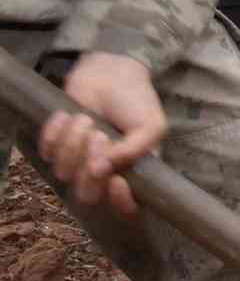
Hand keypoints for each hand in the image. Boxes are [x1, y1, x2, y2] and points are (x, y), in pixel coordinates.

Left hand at [39, 53, 165, 217]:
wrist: (110, 72)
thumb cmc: (136, 100)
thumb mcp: (151, 124)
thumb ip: (136, 150)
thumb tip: (103, 169)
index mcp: (132, 173)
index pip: (127, 208)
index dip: (120, 202)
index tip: (116, 180)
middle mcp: (104, 173)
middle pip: (89, 194)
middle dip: (91, 163)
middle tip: (100, 135)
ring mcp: (78, 161)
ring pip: (65, 173)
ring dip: (74, 141)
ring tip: (86, 118)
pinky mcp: (57, 145)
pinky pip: (47, 153)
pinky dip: (56, 132)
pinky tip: (68, 114)